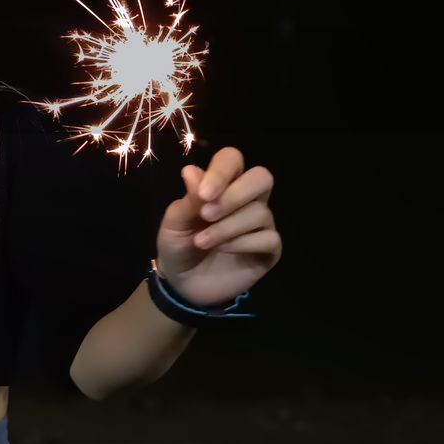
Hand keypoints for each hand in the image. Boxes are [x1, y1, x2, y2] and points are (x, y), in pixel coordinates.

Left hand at [154, 147, 281, 309]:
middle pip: (262, 177)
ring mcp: (260, 224)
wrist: (182, 284)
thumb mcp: (174, 223)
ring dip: (227, 227)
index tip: (204, 194)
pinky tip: (224, 250)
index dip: (221, 171)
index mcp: (221, 185)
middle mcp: (246, 200)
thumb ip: (188, 200)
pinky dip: (243, 243)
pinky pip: (269, 238)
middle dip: (235, 194)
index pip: (232, 160)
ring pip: (261, 212)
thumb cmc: (178, 245)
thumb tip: (192, 171)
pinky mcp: (269, 250)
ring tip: (201, 242)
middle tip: (207, 214)